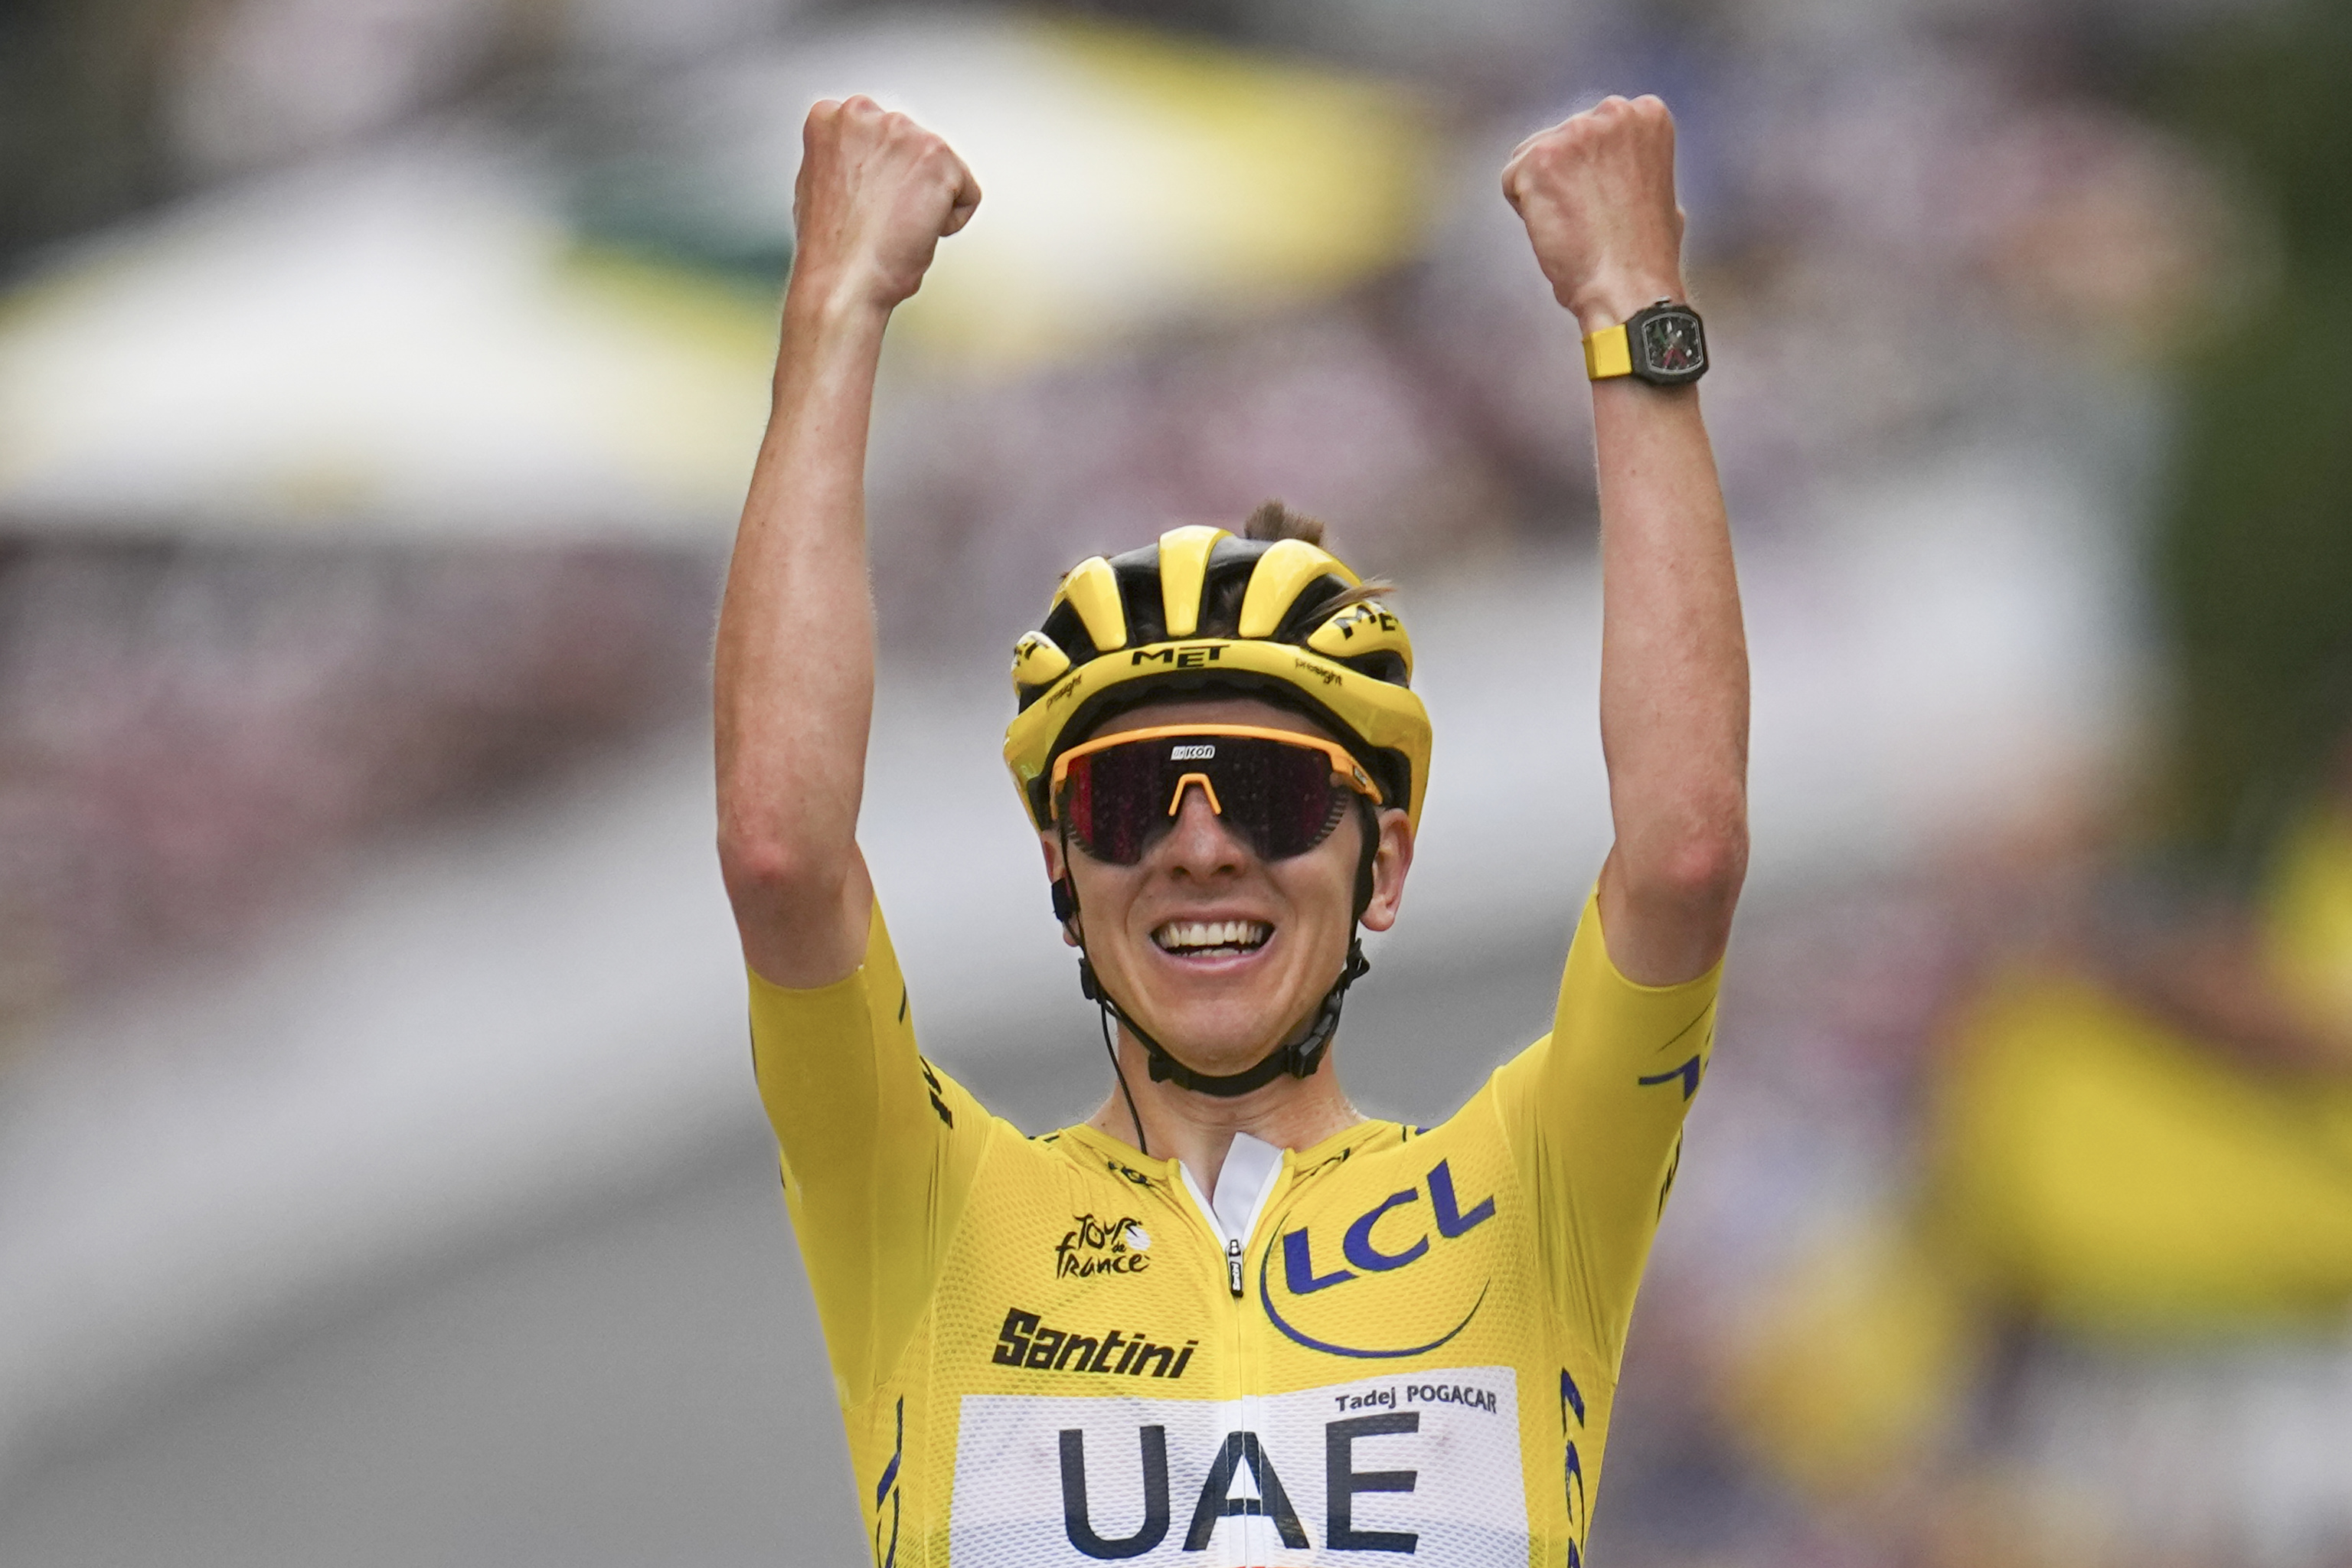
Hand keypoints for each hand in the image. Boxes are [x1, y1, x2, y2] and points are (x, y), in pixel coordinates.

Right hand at [790, 96, 979, 315]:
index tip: (863, 203)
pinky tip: (916, 233)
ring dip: (927, 203)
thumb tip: (870, 162)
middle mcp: (864, 112)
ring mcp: (903, 131)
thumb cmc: (830, 249)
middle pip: (913, 150)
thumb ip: (846, 158)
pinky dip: (951, 222)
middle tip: (880, 220)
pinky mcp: (938, 156)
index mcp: (830, 117)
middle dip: (906, 186)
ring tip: (893, 227)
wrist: (841, 282)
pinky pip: (968, 194)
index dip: (877, 178)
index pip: (879, 137)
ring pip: (942, 171)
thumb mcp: (820, 184)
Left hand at [1501, 95, 1686, 332]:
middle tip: (1590, 220)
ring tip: (1577, 225)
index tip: (1611, 203)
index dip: (1592, 174)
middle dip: (1565, 179)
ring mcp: (1576, 132)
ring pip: (1530, 160)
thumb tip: (1619, 168)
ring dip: (1543, 194)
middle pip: (1558, 140)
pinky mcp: (1540, 159)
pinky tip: (1558, 229)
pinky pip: (1511, 182)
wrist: (1630, 288)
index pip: (1590, 131)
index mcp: (1646, 114)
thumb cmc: (1645, 254)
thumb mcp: (1659, 189)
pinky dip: (1526, 211)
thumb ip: (1634, 164)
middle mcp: (1613, 112)